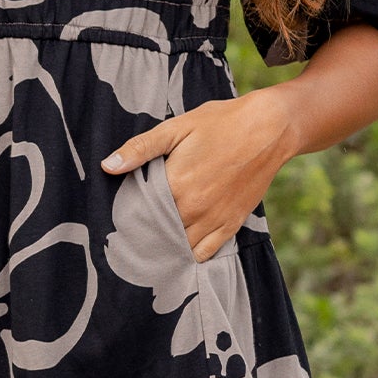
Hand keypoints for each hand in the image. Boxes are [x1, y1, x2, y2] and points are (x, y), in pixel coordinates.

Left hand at [101, 89, 297, 261]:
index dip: (128, 216)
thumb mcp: (176, 128)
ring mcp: (214, 220)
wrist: (269, 128)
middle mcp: (193, 209)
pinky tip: (180, 248)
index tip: (120, 216)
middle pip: (157, 234)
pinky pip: (206, 253)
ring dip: (165, 246)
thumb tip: (108, 165)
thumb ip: (140, 149)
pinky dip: (190, 254)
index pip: (140, 214)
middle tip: (132, 232)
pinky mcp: (232, 224)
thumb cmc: (221, 123)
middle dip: (144, 233)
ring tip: (154, 240)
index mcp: (175, 185)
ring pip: (179, 248)